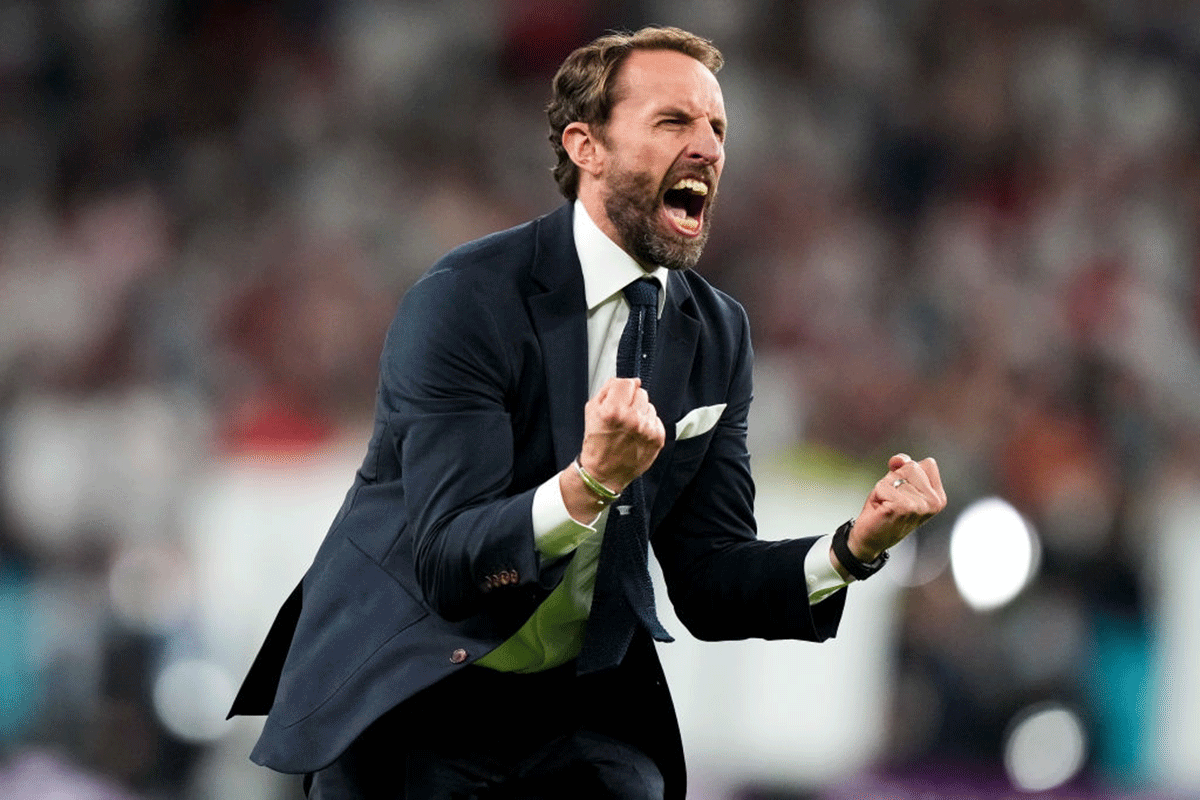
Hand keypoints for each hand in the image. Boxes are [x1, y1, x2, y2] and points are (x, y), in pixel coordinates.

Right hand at [559, 378, 665, 522]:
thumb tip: (628, 381)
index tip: (622, 394)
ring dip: (641, 413)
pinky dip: (648, 425)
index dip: (623, 388)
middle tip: (622, 415)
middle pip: (641, 393)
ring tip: (629, 427)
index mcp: (613, 410)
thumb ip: (608, 389)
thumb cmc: (596, 443)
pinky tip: (637, 435)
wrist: (603, 473)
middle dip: (632, 401)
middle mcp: (632, 419)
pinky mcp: (657, 439)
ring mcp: (646, 430)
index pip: (628, 382)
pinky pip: (656, 420)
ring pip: (650, 406)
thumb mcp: (591, 410)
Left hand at [844, 453, 946, 564]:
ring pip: (896, 475)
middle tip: (892, 499)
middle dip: (895, 479)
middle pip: (911, 466)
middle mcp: (934, 502)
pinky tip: (882, 509)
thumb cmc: (884, 508)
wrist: (870, 539)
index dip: (908, 470)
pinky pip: (883, 486)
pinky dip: (877, 494)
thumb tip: (898, 460)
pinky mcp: (902, 508)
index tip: (902, 490)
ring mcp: (919, 506)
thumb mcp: (897, 482)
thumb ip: (903, 466)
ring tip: (887, 504)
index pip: (927, 463)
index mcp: (939, 497)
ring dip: (885, 487)